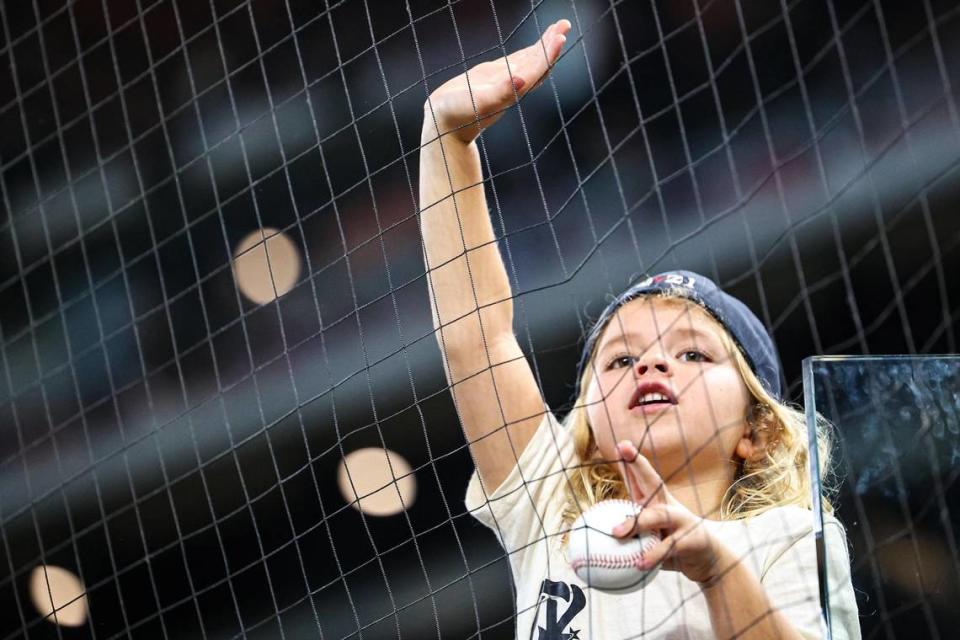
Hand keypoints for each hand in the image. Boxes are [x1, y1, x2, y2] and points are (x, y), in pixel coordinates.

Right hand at [423, 19, 570, 143]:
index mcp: (513, 91)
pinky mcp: (493, 78)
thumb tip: (522, 81)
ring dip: (544, 45)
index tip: (560, 36)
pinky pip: (517, 63)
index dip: (549, 53)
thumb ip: (501, 92)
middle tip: (564, 23)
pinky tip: (535, 46)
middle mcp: (513, 86)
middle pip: (540, 63)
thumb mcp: (479, 102)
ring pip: (530, 61)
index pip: (538, 69)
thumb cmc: (458, 115)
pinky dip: (528, 52)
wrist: (443, 125)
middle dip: (552, 44)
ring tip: (557, 28)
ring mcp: (504, 81)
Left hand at [611, 441, 733, 585]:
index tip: (620, 445)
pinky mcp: (691, 539)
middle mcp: (669, 506)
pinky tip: (639, 564)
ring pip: (658, 515)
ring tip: (617, 532)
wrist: (708, 562)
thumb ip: (629, 537)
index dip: (631, 462)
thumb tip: (596, 541)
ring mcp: (682, 520)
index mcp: (657, 503)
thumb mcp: (650, 539)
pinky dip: (653, 555)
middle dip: (638, 464)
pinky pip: (669, 547)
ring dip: (637, 522)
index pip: (642, 479)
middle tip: (624, 450)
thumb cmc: (673, 547)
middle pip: (653, 481)